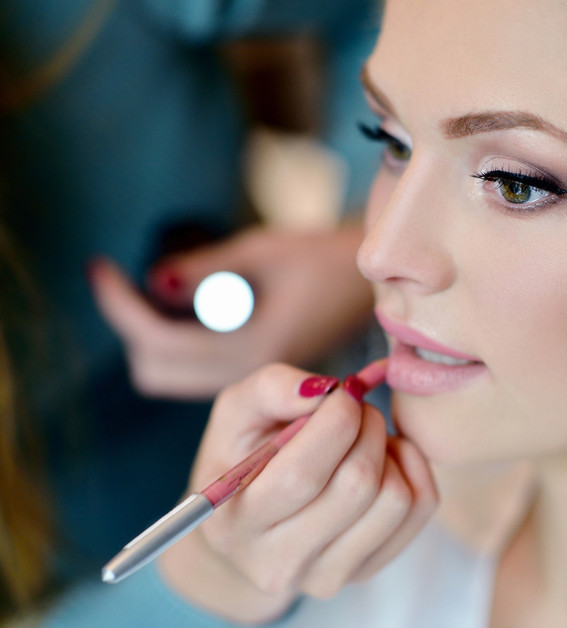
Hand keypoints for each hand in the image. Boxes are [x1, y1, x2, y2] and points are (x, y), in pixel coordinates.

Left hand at [88, 224, 372, 399]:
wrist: (368, 284)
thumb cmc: (326, 260)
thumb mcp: (264, 250)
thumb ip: (206, 270)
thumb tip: (152, 280)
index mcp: (254, 348)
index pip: (160, 340)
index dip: (121, 305)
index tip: (101, 268)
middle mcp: (247, 373)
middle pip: (154, 370)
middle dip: (133, 326)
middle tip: (128, 279)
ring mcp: (248, 377)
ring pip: (168, 374)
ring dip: (152, 336)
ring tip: (163, 289)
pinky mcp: (249, 370)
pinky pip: (191, 368)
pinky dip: (175, 340)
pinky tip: (189, 304)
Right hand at [159, 363, 437, 622]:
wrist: (251, 522)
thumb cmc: (244, 454)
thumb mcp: (237, 411)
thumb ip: (272, 389)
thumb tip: (324, 389)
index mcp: (237, 524)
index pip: (303, 474)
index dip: (336, 420)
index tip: (343, 391)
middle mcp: (280, 563)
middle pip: (357, 485)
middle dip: (368, 427)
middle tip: (357, 408)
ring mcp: (327, 575)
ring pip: (395, 499)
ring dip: (389, 448)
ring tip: (364, 436)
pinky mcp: (367, 570)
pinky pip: (419, 507)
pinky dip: (412, 467)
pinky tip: (384, 457)